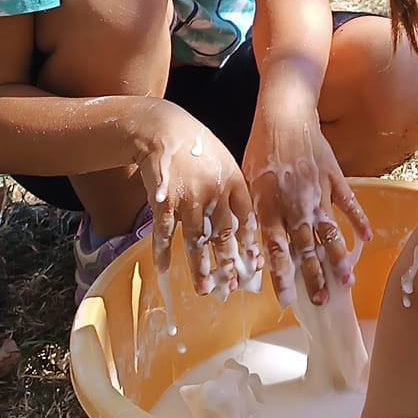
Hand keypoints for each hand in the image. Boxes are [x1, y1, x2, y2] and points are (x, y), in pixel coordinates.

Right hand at [130, 98, 259, 299]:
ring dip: (199, 267)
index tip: (255, 267)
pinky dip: (162, 252)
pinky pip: (164, 232)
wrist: (164, 128)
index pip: (247, 220)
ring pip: (195, 240)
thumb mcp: (226, 163)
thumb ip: (235, 194)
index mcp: (234, 183)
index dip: (250, 245)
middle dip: (226, 265)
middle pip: (223, 235)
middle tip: (229, 288)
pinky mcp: (163, 201)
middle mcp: (214, 194)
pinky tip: (164, 269)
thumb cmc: (199, 148)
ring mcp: (188, 199)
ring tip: (203, 289)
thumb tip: (245, 227)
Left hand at [242, 107, 370, 307]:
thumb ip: (251, 216)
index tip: (287, 300)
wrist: (284, 115)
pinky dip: (358, 222)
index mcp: (271, 207)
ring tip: (347, 282)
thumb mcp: (246, 183)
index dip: (282, 277)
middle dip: (314, 277)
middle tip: (322, 300)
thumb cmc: (260, 149)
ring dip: (338, 258)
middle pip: (306, 248)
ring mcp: (318, 192)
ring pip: (330, 232)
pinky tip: (365, 240)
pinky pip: (349, 204)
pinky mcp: (334, 178)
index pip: (276, 250)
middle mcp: (296, 205)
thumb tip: (248, 247)